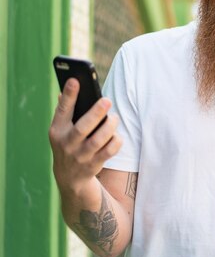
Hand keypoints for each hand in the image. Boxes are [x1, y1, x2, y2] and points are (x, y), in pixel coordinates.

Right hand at [49, 78, 120, 194]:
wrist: (69, 176)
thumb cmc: (69, 142)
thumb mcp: (61, 129)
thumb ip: (66, 109)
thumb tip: (71, 83)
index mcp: (57, 130)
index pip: (62, 110)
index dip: (68, 95)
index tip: (75, 80)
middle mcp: (66, 143)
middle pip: (82, 128)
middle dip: (95, 113)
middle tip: (107, 100)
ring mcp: (80, 156)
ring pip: (98, 140)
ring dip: (109, 127)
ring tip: (114, 118)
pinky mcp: (93, 165)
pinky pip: (109, 151)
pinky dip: (116, 141)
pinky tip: (116, 135)